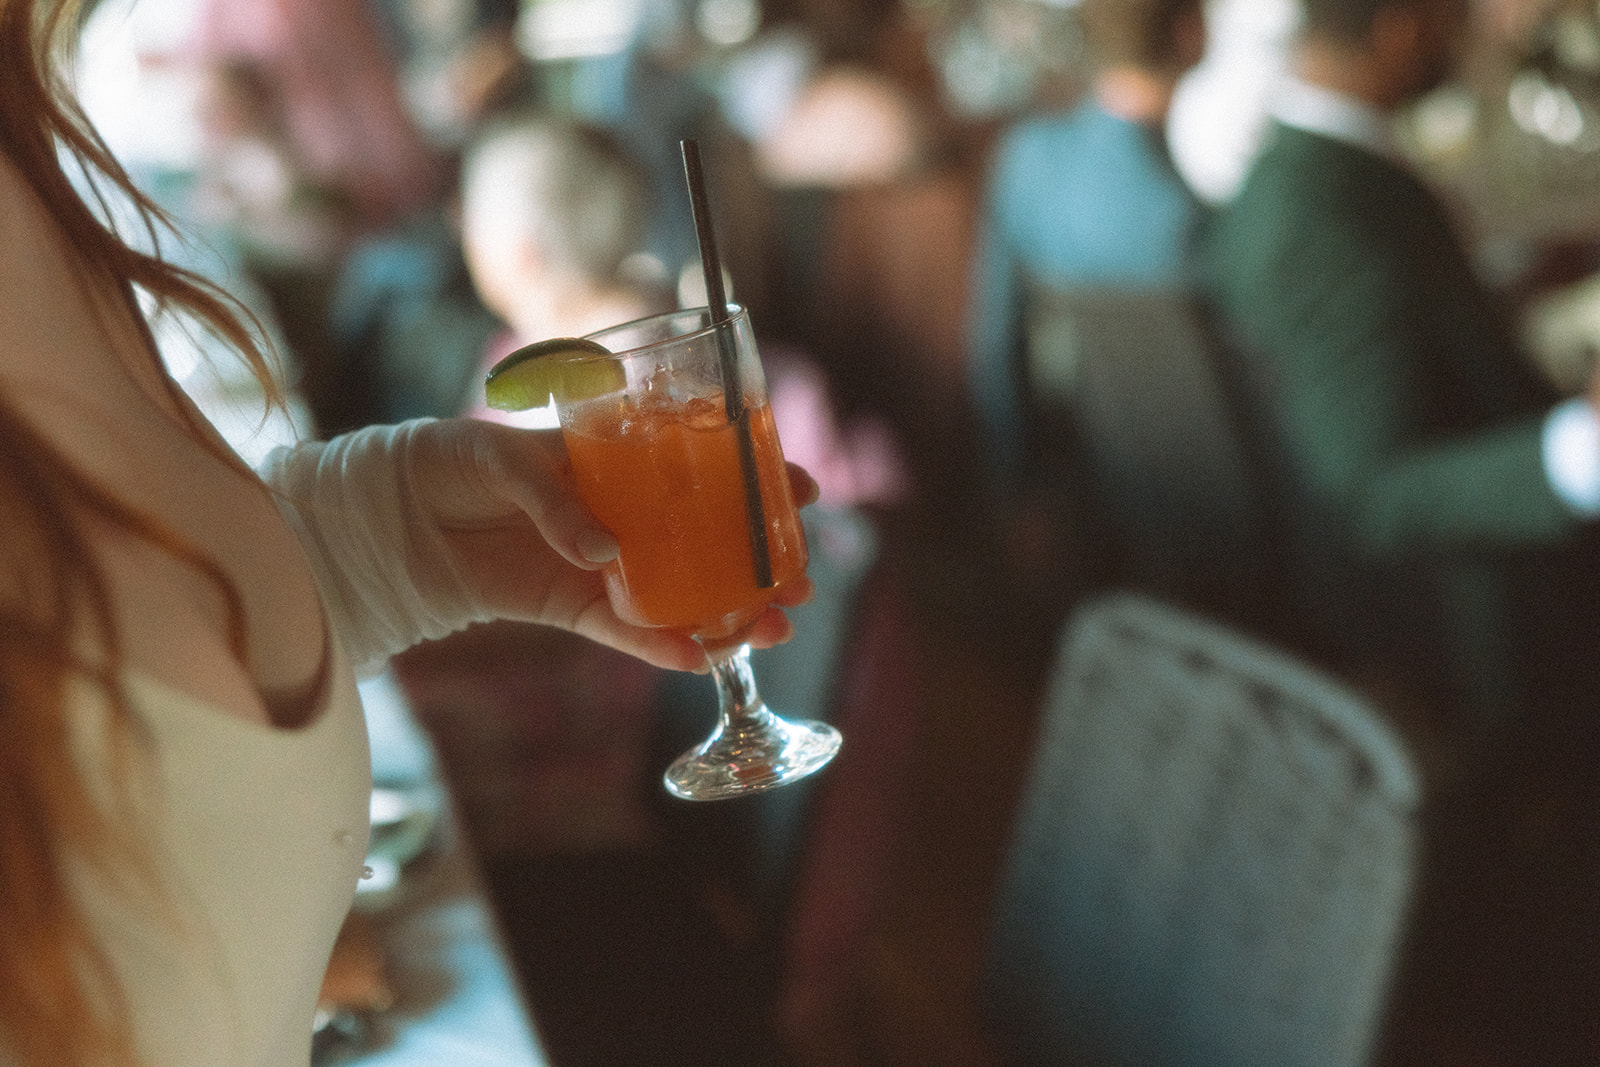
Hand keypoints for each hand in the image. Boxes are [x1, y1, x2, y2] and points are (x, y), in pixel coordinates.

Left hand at [405, 419, 816, 671]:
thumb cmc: (455, 461)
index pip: (705, 467)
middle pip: (711, 542)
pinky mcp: (573, 609)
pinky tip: (701, 660)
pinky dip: (661, 649)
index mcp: (623, 463)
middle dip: (763, 564)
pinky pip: (625, 634)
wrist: (395, 513)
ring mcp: (605, 567)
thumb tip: (605, 553)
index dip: (758, 479)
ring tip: (774, 629)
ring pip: (683, 594)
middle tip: (802, 580)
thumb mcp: (505, 458)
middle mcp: (626, 518)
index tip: (805, 490)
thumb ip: (556, 499)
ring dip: (732, 614)